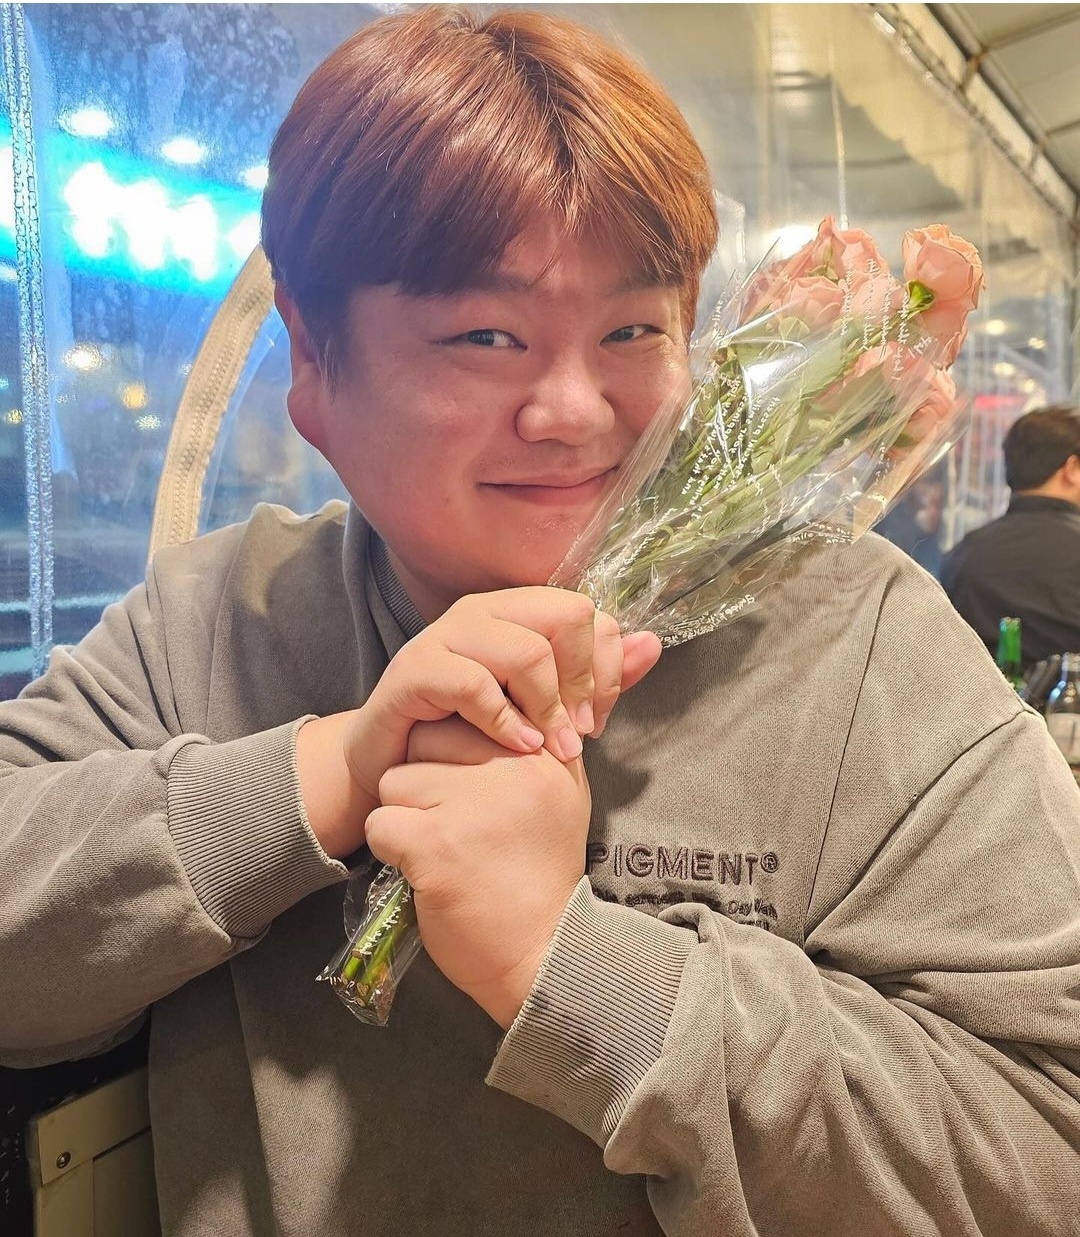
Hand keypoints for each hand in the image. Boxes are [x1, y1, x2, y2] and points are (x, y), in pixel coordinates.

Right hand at [297, 587, 660, 857]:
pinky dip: (506, 723)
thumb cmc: (468, 733)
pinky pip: (474, 684)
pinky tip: (517, 748)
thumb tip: (652, 644)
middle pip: (565, 616)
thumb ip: (595, 679)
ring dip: (549, 709)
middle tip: (578, 737)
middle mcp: (484, 611)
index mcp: (517, 611)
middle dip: (582, 683)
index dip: (604, 669)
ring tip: (551, 750)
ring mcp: (446, 636)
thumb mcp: (541, 707)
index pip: (587, 613)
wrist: (390, 761)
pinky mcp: (415, 670)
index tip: (596, 721)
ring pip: (525, 651)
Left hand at [365, 716, 590, 1026]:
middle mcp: (514, 767)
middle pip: (427, 738)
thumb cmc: (542, 877)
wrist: (546, 953)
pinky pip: (380, 822)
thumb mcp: (558, 798)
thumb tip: (487, 706)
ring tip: (440, 849)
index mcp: (542, 752)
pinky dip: (391, 849)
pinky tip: (423, 870)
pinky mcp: (435, 844)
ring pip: (396, 779)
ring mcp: (473, 804)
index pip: (469, 713)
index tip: (465, 791)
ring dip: (404, 816)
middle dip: (424, 778)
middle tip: (448, 823)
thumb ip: (528, 751)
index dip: (452, 752)